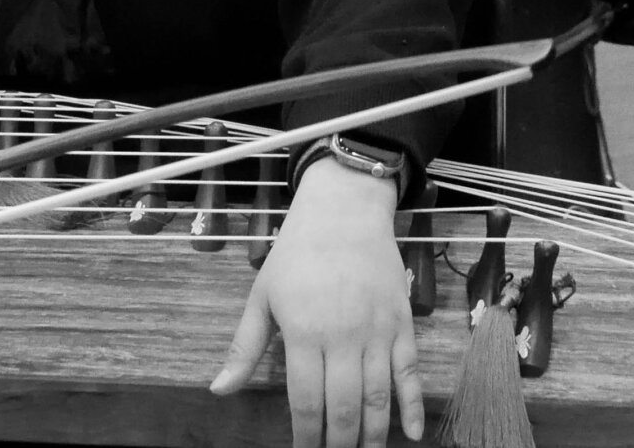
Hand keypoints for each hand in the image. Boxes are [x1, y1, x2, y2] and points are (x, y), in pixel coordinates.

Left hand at [213, 158, 419, 445]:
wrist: (345, 209)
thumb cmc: (298, 252)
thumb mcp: (262, 295)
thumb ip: (245, 347)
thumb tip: (219, 391)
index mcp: (304, 332)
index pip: (306, 402)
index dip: (306, 437)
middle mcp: (344, 336)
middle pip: (345, 407)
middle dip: (339, 443)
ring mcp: (377, 330)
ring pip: (379, 397)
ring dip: (373, 435)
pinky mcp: (401, 323)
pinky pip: (411, 371)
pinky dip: (414, 405)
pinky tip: (412, 433)